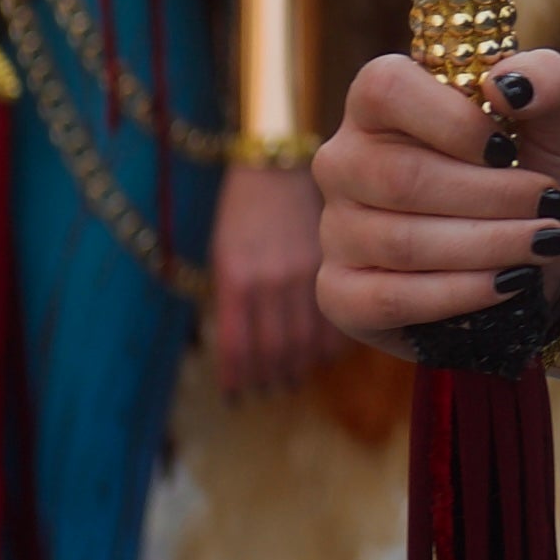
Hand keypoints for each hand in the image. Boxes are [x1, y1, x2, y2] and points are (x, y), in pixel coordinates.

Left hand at [210, 164, 332, 396]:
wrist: (277, 164)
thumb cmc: (242, 211)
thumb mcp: (223, 254)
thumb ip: (233, 301)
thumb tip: (242, 352)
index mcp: (236, 278)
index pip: (237, 345)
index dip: (238, 376)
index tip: (238, 395)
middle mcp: (271, 280)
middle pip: (274, 349)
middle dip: (270, 377)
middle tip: (270, 390)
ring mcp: (305, 272)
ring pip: (306, 339)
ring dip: (300, 366)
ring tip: (294, 377)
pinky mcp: (332, 264)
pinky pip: (336, 314)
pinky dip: (331, 341)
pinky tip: (324, 351)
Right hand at [312, 48, 559, 352]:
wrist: (528, 256)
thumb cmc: (528, 175)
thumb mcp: (555, 123)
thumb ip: (547, 82)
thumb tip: (506, 83)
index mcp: (380, 102)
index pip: (387, 89)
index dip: (453, 121)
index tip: (508, 148)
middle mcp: (344, 160)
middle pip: (401, 176)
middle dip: (492, 195)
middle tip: (549, 205)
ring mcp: (336, 228)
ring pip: (401, 242)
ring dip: (489, 245)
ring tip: (543, 243)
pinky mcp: (341, 292)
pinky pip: (391, 297)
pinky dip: (461, 292)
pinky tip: (508, 282)